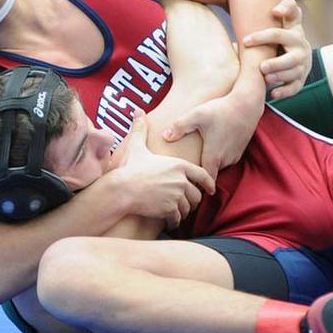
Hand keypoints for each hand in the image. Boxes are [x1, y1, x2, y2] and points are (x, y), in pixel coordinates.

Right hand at [115, 111, 215, 228]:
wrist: (122, 189)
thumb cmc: (130, 168)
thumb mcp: (137, 147)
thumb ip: (140, 129)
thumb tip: (137, 111)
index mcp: (179, 165)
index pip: (203, 175)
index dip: (208, 183)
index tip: (211, 190)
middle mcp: (181, 180)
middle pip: (197, 195)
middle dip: (192, 201)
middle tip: (186, 204)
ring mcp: (177, 195)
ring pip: (188, 208)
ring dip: (183, 211)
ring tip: (176, 212)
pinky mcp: (170, 209)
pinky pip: (178, 218)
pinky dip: (175, 221)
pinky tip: (169, 221)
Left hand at [163, 94, 259, 179]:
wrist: (247, 104)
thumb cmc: (221, 110)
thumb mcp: (197, 115)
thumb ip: (179, 126)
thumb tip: (165, 137)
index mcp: (214, 156)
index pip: (205, 181)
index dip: (196, 185)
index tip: (186, 184)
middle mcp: (225, 160)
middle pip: (211, 174)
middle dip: (200, 175)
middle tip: (185, 172)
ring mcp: (234, 156)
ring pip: (219, 167)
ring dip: (210, 165)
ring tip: (197, 159)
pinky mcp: (239, 151)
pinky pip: (226, 159)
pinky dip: (219, 157)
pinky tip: (211, 146)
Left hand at [243, 0, 312, 99]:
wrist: (299, 49)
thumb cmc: (283, 32)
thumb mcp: (286, 18)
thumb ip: (285, 8)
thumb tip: (275, 11)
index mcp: (294, 33)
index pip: (278, 34)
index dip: (263, 37)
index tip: (245, 41)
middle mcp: (300, 50)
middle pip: (291, 58)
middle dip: (277, 63)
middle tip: (261, 67)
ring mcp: (301, 66)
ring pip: (292, 74)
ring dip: (279, 77)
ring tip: (265, 78)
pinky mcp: (300, 80)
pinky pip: (295, 88)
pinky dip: (285, 92)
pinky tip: (273, 94)